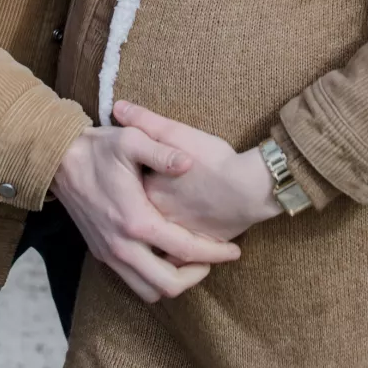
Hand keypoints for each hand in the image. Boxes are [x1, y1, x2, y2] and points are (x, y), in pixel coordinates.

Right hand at [51, 125, 240, 302]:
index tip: (234, 250)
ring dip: (173, 282)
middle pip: (167, 285)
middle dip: (196, 276)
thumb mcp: (131, 140)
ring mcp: (109, 253)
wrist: (58, 160)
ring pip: (148, 291)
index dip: (214, 253)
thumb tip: (189, 162)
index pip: (184, 249)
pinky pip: (133, 280)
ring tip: (191, 261)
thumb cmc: (97, 148)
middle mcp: (122, 246)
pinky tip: (165, 255)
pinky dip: (153, 276)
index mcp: (135, 220)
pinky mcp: (101, 253)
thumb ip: (162, 152)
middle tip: (213, 259)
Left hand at [113, 101, 281, 242]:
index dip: (127, 182)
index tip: (131, 174)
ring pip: (153, 246)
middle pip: (137, 219)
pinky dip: (175, 254)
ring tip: (157, 225)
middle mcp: (155, 221)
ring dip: (152, 239)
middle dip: (135, 213)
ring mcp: (176, 238)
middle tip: (141, 201)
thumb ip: (145, 121)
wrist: (249, 188)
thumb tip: (118, 107)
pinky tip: (179, 242)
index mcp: (145, 195)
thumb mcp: (177, 132)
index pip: (124, 190)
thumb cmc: (214, 159)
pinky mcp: (196, 248)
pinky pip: (177, 260)